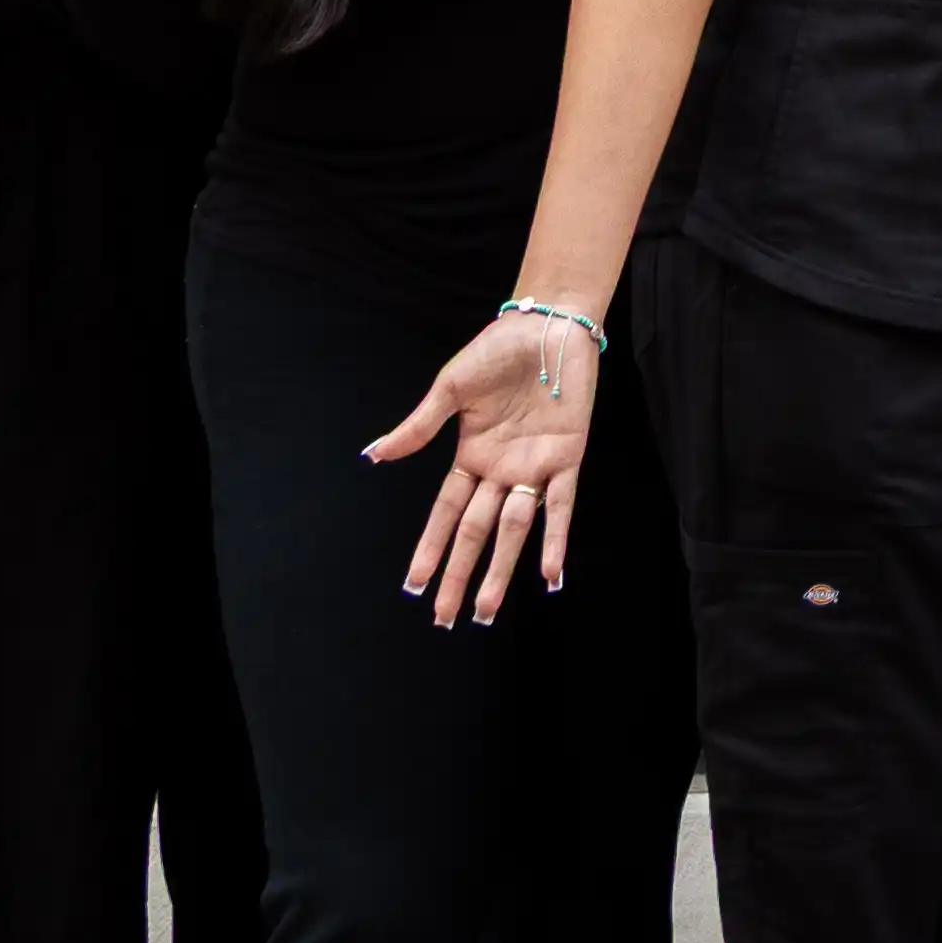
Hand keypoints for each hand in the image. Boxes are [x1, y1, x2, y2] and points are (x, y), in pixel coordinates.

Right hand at [369, 304, 604, 623]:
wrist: (548, 324)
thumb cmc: (498, 350)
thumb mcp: (450, 386)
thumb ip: (419, 426)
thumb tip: (373, 456)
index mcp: (470, 456)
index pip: (446, 514)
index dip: (431, 550)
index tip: (414, 586)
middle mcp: (500, 471)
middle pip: (476, 532)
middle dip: (460, 574)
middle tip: (446, 618)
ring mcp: (534, 468)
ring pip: (514, 529)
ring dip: (501, 568)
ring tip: (485, 609)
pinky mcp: (568, 456)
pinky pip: (561, 505)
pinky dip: (555, 538)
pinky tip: (549, 573)